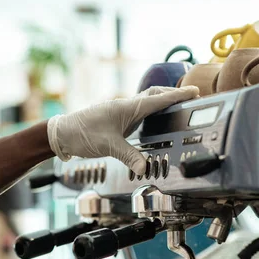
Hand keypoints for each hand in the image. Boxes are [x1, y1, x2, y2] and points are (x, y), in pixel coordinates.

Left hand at [47, 86, 198, 174]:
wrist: (62, 134)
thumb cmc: (82, 134)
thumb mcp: (108, 146)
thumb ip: (129, 156)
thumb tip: (145, 168)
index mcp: (128, 107)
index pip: (159, 99)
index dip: (178, 96)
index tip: (195, 91)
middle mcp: (126, 106)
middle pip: (155, 95)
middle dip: (173, 95)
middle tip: (190, 97)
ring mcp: (121, 112)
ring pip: (147, 102)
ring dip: (162, 101)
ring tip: (177, 107)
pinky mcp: (117, 119)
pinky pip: (139, 111)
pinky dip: (151, 112)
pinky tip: (153, 121)